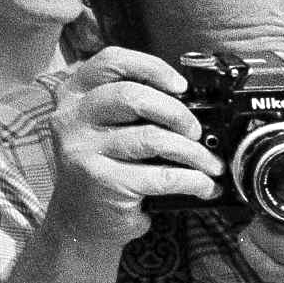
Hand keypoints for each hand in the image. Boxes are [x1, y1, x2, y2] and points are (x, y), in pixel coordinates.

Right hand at [45, 49, 220, 247]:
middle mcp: (73, 118)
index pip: (111, 62)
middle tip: (197, 131)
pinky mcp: (102, 181)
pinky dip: (194, 181)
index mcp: (75, 95)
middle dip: (177, 113)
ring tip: (211, 164)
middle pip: (133, 96)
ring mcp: (84, 150)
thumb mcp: (108, 128)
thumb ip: (134, 109)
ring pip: (152, 138)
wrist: (81, 221)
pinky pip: (162, 176)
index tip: (182, 86)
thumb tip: (192, 105)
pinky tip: (204, 186)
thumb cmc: (106, 168)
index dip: (152, 67)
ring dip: (194, 153)